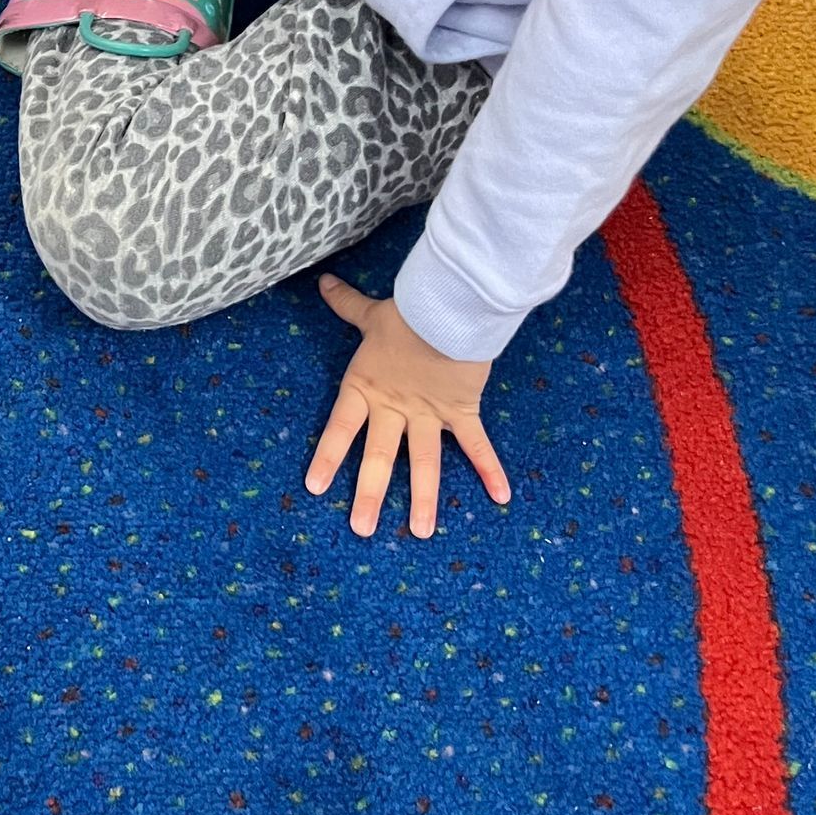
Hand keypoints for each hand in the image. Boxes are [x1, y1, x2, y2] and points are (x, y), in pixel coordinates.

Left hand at [305, 273, 509, 537]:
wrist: (449, 307)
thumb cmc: (409, 312)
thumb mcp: (371, 313)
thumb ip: (346, 305)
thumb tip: (324, 282)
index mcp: (366, 387)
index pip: (340, 428)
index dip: (327, 456)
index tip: (314, 488)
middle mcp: (394, 407)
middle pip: (379, 457)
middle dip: (369, 495)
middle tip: (361, 530)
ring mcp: (428, 413)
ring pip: (424, 463)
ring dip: (423, 498)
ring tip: (420, 532)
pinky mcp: (461, 410)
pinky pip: (475, 445)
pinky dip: (490, 469)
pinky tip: (501, 497)